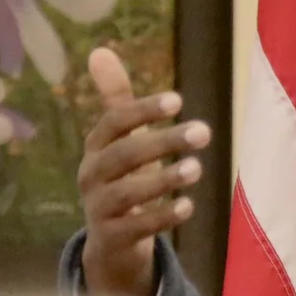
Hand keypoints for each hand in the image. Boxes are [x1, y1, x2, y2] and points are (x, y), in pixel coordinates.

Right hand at [76, 46, 210, 295]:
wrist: (112, 245)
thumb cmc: (123, 181)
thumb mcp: (121, 143)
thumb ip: (118, 102)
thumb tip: (100, 50)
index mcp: (97, 148)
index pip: (113, 123)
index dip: (142, 111)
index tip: (178, 100)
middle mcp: (92, 176)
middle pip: (123, 156)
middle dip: (162, 142)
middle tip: (204, 131)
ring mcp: (99, 209)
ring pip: (128, 193)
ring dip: (163, 180)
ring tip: (197, 168)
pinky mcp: (112, 239)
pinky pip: (136, 228)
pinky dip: (161, 217)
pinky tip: (188, 206)